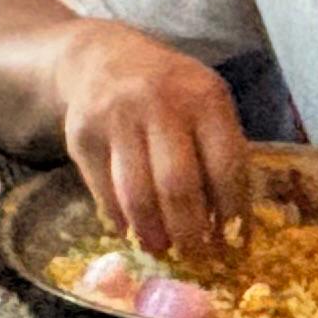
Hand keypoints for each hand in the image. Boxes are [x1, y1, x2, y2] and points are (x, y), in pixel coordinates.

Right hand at [50, 22, 251, 257]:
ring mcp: (117, 119)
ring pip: (137, 195)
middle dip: (190, 233)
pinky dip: (120, 220)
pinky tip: (132, 230)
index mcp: (204, 97)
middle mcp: (160, 104)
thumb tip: (228, 226)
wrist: (101, 59)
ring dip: (152, 233)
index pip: (226, 166)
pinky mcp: (83, 136)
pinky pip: (104, 193)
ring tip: (162, 248)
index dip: (232, 213)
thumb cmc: (168, 92)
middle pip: (178, 186)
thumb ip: (217, 151)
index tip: (234, 244)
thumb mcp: (203, 103)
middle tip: (196, 257)